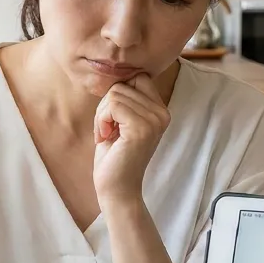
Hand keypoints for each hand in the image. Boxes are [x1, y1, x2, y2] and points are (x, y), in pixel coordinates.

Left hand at [93, 73, 169, 206]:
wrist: (116, 189)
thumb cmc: (114, 157)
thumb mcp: (121, 121)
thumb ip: (125, 99)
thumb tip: (115, 72)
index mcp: (160, 110)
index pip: (137, 77)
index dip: (117, 95)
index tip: (113, 119)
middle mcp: (162, 113)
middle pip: (122, 84)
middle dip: (105, 106)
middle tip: (107, 130)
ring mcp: (154, 120)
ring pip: (114, 94)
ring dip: (101, 115)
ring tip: (107, 136)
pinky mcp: (142, 128)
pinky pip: (112, 105)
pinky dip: (101, 120)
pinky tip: (105, 138)